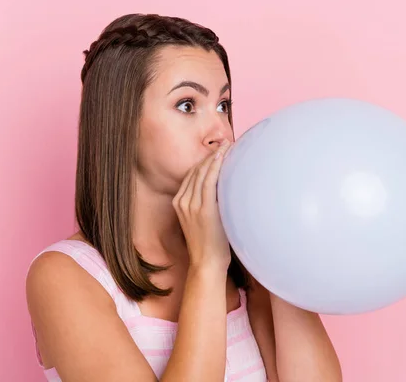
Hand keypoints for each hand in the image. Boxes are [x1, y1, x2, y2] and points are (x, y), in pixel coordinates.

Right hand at [172, 139, 232, 271]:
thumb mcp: (200, 221)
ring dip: (215, 157)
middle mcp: (182, 201)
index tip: (217, 150)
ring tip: (227, 145)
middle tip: (225, 142)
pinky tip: (224, 157)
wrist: (206, 263)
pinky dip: (216, 167)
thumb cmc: (209, 244)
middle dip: (210, 155)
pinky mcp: (203, 209)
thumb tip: (221, 190)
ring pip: (202, 173)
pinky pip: (209, 181)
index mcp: (179, 203)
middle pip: (196, 170)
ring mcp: (191, 205)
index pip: (191, 175)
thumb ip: (204, 204)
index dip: (204, 160)